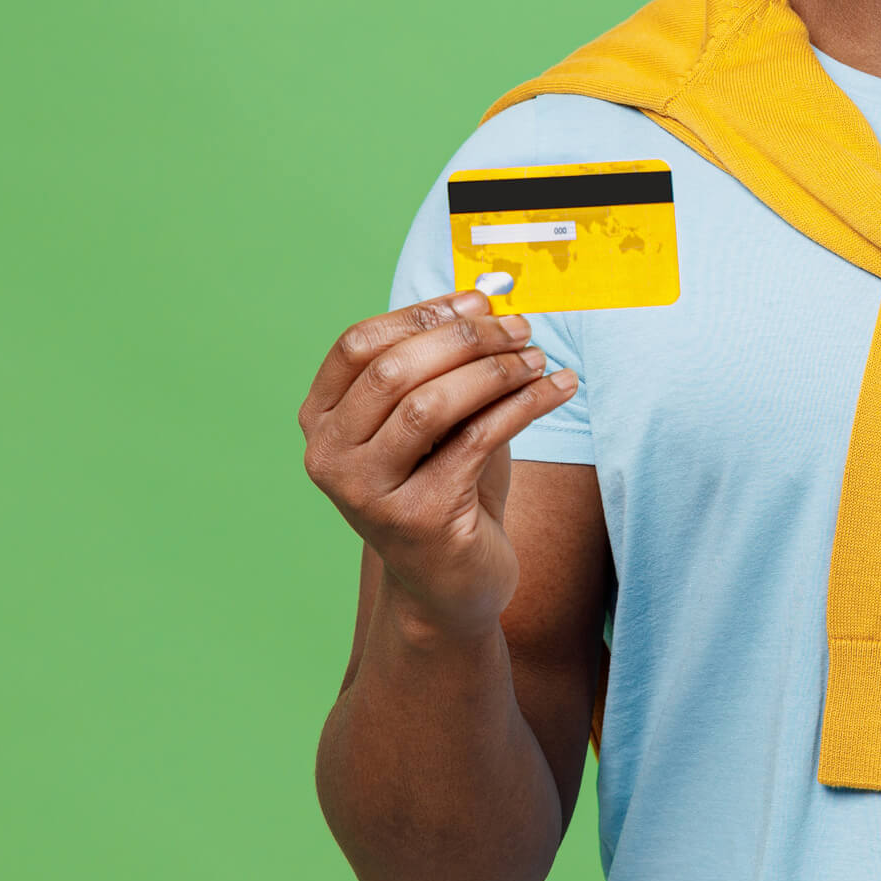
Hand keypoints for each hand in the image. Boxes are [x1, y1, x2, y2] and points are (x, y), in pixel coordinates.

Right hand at [299, 291, 579, 641]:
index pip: (358, 344)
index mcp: (322, 420)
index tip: (480, 302)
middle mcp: (330, 457)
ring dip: (496, 371)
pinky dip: (525, 404)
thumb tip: (490, 298)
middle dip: (466, 339)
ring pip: (430, 404)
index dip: (422, 314)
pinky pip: (477, 440)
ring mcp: (367, 493)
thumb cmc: (445, 483)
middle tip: (521, 327)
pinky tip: (558, 387)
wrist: (451, 582)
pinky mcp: (418, 519)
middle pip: (394, 369)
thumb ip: (446, 364)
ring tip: (537, 358)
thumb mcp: (436, 418)